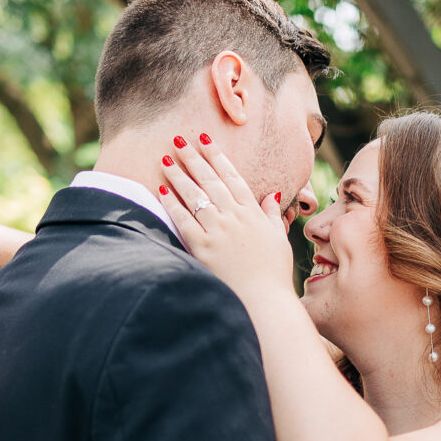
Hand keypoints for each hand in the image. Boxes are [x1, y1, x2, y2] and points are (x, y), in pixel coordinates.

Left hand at [159, 136, 294, 304]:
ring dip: (179, 175)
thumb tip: (270, 196)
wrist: (264, 301)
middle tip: (178, 140)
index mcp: (253, 213)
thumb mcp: (279, 239)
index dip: (217, 157)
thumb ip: (273, 215)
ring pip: (195, 196)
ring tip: (165, 159)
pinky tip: (161, 190)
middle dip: (193, 158)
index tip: (205, 139)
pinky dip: (172, 204)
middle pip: (210, 181)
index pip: (232, 177)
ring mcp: (219, 231)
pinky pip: (184, 220)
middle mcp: (235, 217)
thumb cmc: (273, 274)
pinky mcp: (204, 248)